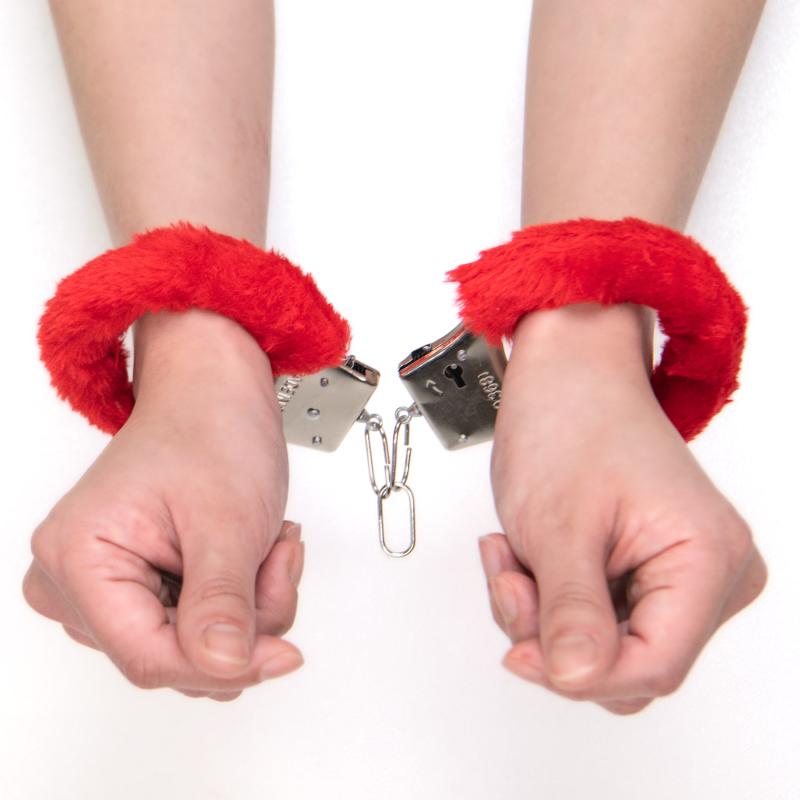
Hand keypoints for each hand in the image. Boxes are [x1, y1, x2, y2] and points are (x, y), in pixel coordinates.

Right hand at [23, 310, 303, 700]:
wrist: (214, 392)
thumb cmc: (210, 428)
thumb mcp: (227, 521)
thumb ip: (223, 603)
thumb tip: (224, 668)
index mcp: (78, 557)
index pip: (148, 657)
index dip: (222, 665)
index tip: (282, 654)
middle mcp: (75, 579)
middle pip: (172, 654)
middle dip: (243, 618)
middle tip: (276, 557)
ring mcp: (105, 584)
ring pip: (191, 644)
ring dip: (247, 605)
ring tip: (265, 544)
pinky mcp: (136, 584)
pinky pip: (195, 623)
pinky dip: (239, 597)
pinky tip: (251, 552)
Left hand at [481, 303, 766, 714]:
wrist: (566, 378)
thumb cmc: (571, 423)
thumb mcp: (559, 526)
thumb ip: (569, 612)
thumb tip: (575, 678)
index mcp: (709, 558)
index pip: (654, 667)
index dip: (581, 673)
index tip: (523, 650)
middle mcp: (709, 573)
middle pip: (628, 663)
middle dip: (553, 633)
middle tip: (512, 578)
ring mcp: (679, 574)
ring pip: (603, 646)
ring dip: (542, 612)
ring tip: (514, 554)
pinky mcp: (646, 571)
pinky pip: (595, 619)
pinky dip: (547, 597)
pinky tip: (526, 554)